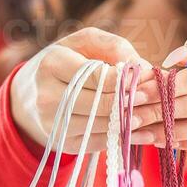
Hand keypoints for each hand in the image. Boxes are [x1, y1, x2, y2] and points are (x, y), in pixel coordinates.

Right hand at [10, 28, 151, 150]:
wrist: (31, 95)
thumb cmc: (67, 61)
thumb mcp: (84, 43)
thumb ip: (114, 47)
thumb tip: (144, 69)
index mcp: (52, 64)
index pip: (94, 76)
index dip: (123, 79)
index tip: (147, 78)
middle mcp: (47, 96)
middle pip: (99, 104)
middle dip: (131, 102)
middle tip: (155, 98)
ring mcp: (53, 124)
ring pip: (101, 125)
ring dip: (132, 122)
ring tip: (155, 114)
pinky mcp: (63, 143)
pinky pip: (99, 141)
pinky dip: (124, 137)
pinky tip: (143, 131)